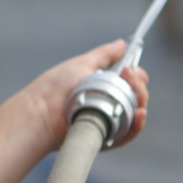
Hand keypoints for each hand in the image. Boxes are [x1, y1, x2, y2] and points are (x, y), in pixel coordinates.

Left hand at [23, 40, 148, 152]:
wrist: (42, 110)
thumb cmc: (56, 86)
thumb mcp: (82, 64)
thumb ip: (104, 55)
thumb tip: (123, 44)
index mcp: (103, 88)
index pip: (130, 83)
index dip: (136, 76)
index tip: (132, 68)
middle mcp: (108, 105)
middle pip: (136, 97)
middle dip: (138, 85)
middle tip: (129, 75)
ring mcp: (107, 122)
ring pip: (135, 114)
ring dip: (140, 100)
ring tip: (132, 88)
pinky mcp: (105, 138)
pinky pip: (127, 134)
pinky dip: (137, 125)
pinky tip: (141, 114)